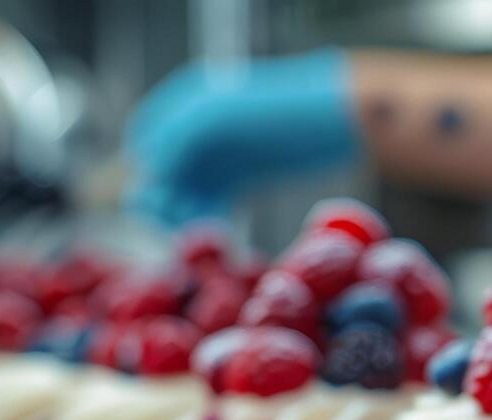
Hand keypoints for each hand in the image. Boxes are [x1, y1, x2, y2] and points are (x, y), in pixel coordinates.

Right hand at [124, 49, 357, 225]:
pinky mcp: (249, 176)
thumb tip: (146, 175)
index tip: (157, 207)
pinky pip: (218, 203)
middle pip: (166, 171)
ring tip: (201, 245)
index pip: (146, 141)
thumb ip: (174, 142)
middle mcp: (201, 127)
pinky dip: (213, 222)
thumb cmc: (282, 111)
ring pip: (191, 192)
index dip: (148, 174)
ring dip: (189, 219)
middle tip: (179, 234)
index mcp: (187, 102)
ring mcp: (225, 152)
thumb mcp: (218, 120)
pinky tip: (220, 245)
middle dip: (167, 202)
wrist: (345, 117)